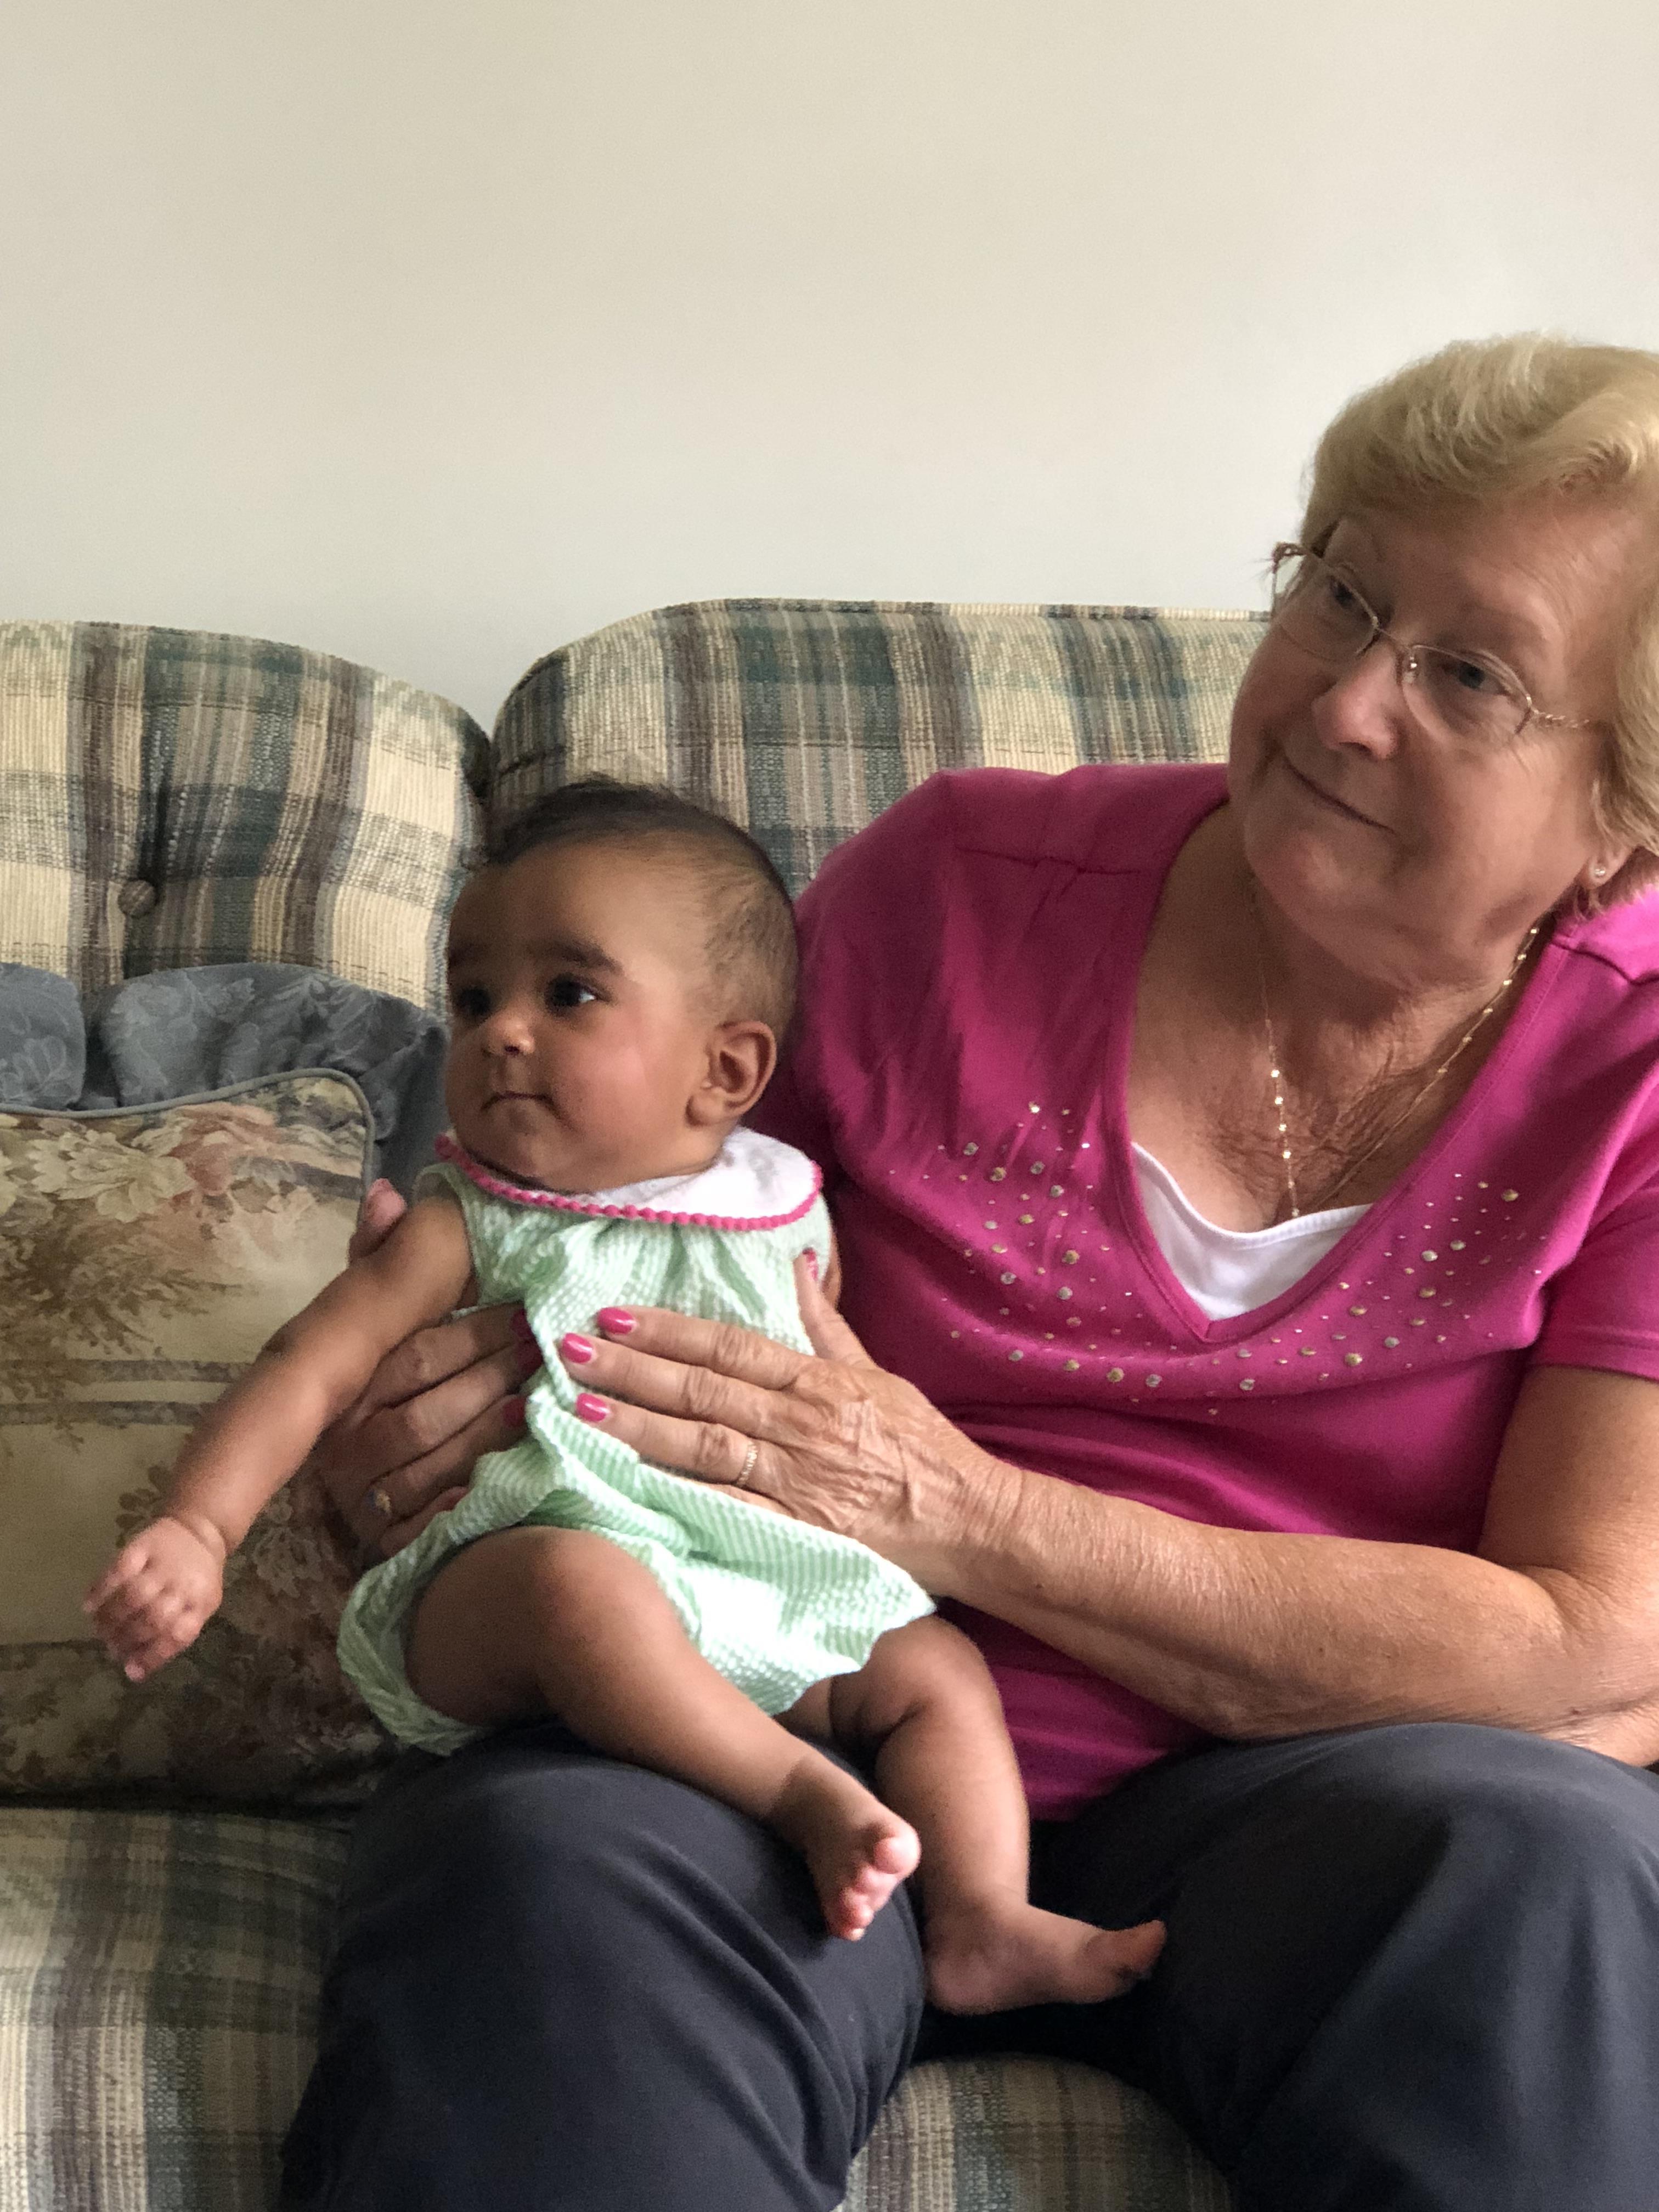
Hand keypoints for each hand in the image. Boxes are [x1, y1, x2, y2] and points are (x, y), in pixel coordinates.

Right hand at [85, 1514, 225, 1679]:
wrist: (201, 1530)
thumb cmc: (196, 1579)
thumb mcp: (197, 1608)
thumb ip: (169, 1641)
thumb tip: (132, 1674)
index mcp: (201, 1603)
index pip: (178, 1636)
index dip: (151, 1656)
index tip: (129, 1669)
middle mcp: (184, 1584)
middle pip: (154, 1618)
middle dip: (128, 1639)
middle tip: (111, 1647)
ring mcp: (164, 1564)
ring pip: (136, 1595)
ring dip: (112, 1618)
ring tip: (99, 1630)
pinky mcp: (143, 1546)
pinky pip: (119, 1569)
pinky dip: (101, 1589)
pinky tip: (88, 1605)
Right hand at [312, 1180, 541, 1556]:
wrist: (374, 1489)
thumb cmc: (390, 1389)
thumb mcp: (382, 1322)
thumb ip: (383, 1261)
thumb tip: (387, 1194)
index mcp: (347, 1390)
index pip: (416, 1358)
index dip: (475, 1335)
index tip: (527, 1314)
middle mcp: (346, 1447)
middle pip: (428, 1411)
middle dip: (492, 1377)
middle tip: (547, 1352)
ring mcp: (366, 1500)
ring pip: (437, 1463)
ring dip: (492, 1432)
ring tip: (540, 1403)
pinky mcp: (389, 1545)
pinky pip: (436, 1522)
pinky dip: (474, 1497)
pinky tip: (515, 1475)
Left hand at [557, 1257, 1015, 1589]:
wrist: (969, 1521)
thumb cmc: (921, 1448)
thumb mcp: (878, 1373)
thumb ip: (827, 1325)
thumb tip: (796, 1265)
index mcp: (817, 1381)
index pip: (728, 1346)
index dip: (666, 1330)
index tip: (612, 1316)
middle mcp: (800, 1423)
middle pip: (701, 1388)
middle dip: (629, 1369)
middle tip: (566, 1351)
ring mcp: (794, 1477)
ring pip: (701, 1444)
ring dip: (636, 1425)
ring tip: (578, 1408)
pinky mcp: (794, 1527)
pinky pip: (724, 1506)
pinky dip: (673, 1492)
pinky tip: (626, 1480)